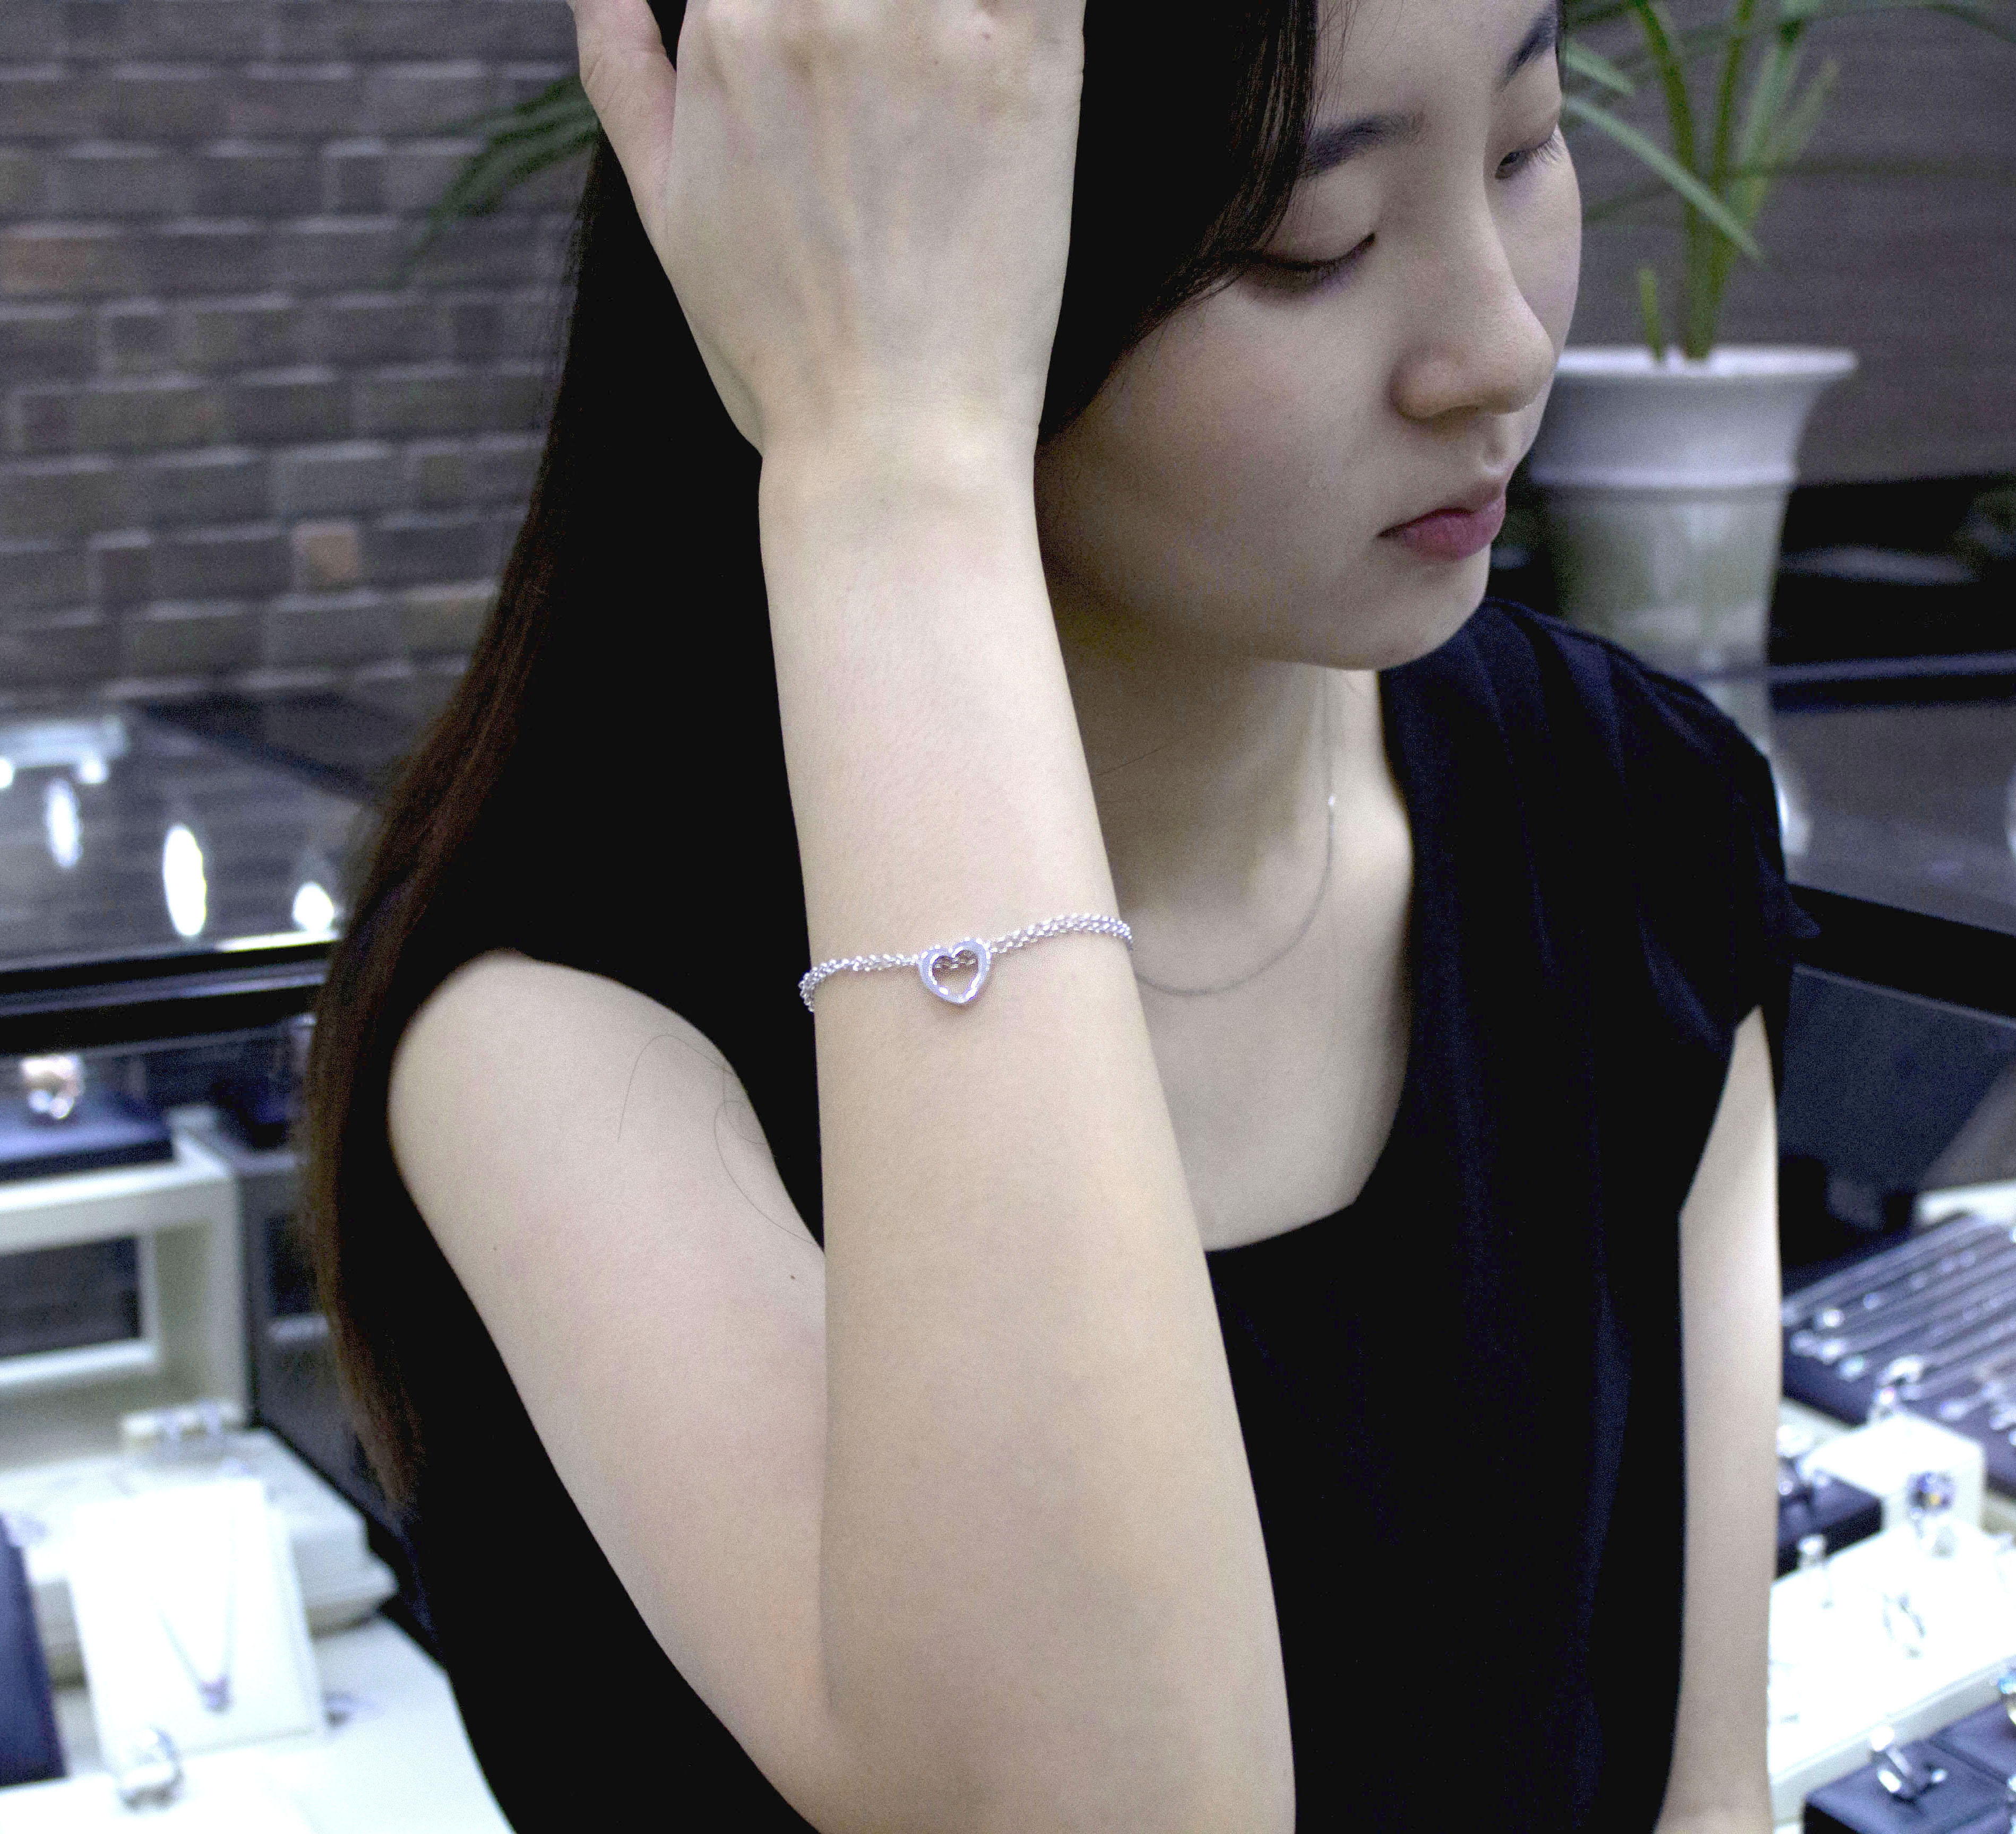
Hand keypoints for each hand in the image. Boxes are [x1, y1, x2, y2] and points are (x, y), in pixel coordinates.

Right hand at [569, 0, 1086, 466]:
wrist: (889, 445)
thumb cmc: (774, 346)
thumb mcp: (663, 210)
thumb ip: (622, 74)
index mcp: (728, 24)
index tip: (816, 15)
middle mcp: (820, 3)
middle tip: (895, 44)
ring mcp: (931, 27)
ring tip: (942, 36)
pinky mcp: (1033, 67)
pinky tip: (1010, 19)